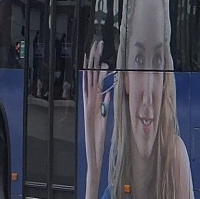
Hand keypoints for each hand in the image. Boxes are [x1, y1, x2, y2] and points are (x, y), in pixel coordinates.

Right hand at [82, 39, 109, 198]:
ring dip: (95, 65)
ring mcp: (90, 105)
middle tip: (97, 43)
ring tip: (99, 50)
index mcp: (91, 103)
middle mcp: (89, 102)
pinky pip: (96, 91)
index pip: (91, 79)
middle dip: (92, 59)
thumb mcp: (103, 118)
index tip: (96, 51)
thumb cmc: (98, 138)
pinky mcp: (93, 110)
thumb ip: (105, 105)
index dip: (93, 65)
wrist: (93, 155)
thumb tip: (110, 94)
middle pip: (90, 76)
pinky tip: (106, 69)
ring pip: (92, 80)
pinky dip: (100, 79)